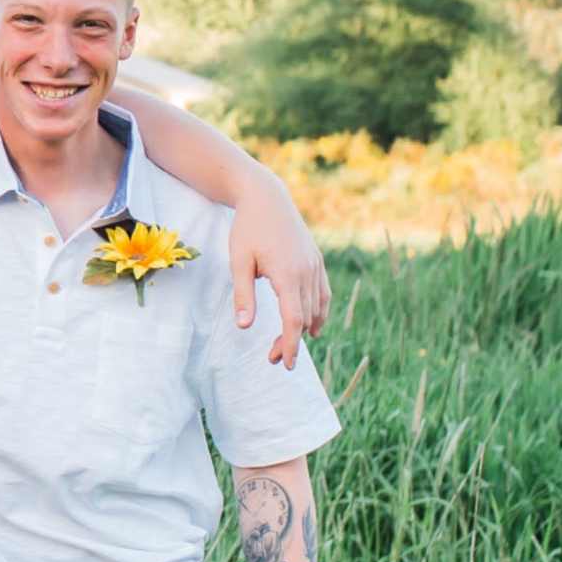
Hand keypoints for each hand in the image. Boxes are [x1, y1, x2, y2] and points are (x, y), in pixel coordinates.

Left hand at [228, 186, 330, 363]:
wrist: (266, 197)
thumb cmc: (247, 228)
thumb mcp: (238, 261)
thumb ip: (243, 295)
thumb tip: (245, 327)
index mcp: (287, 274)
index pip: (293, 320)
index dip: (290, 345)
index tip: (284, 364)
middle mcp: (306, 271)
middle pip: (305, 319)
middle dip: (291, 342)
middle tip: (271, 358)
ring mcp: (315, 265)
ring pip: (316, 308)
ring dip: (305, 329)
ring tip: (287, 344)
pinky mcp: (317, 260)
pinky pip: (323, 294)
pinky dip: (318, 312)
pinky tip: (312, 325)